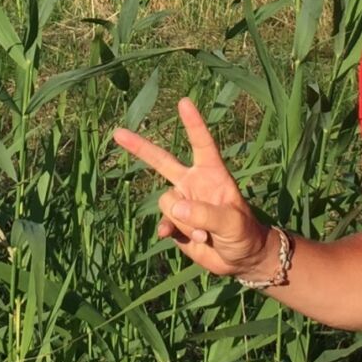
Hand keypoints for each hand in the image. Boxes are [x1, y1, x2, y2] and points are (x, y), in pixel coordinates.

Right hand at [112, 97, 271, 279]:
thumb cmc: (244, 233)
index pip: (201, 144)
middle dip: (139, 147)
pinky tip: (171, 236)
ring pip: (166, 202)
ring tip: (205, 234)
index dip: (193, 123)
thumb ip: (206, 213)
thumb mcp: (232, 222)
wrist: (240, 260)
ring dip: (184, 221)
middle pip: (162, 161)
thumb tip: (175, 206)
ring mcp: (182, 203)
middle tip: (118, 132)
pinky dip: (168, 229)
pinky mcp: (175, 223)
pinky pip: (163, 222)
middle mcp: (193, 183)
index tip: (184, 102)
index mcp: (212, 174)